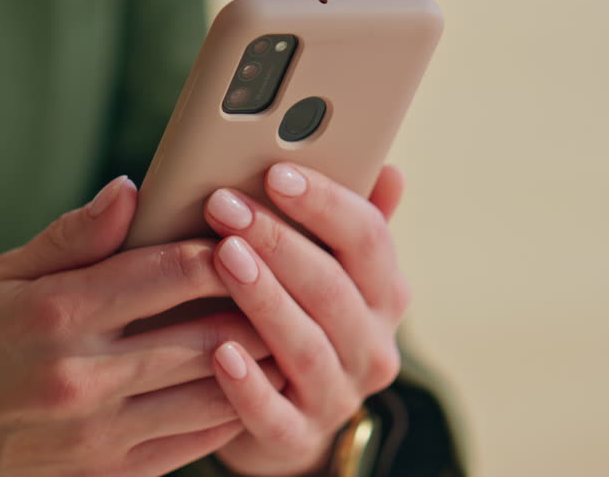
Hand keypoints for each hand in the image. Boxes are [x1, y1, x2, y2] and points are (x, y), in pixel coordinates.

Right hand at [0, 176, 273, 476]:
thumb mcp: (1, 279)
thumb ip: (72, 238)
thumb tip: (130, 192)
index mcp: (57, 315)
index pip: (165, 274)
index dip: (219, 250)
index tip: (249, 230)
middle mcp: (84, 376)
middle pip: (204, 336)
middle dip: (256, 305)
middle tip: (289, 278)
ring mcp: (102, 433)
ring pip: (213, 394)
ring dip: (256, 361)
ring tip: (283, 328)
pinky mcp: (112, 473)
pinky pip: (195, 443)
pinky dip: (231, 410)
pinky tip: (246, 383)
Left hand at [202, 164, 408, 475]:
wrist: (278, 419)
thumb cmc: (293, 318)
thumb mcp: (323, 270)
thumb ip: (345, 224)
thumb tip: (390, 170)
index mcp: (382, 294)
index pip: (368, 239)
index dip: (324, 203)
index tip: (276, 172)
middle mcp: (371, 346)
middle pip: (332, 287)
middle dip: (278, 241)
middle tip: (225, 205)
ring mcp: (336, 396)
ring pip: (306, 345)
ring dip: (264, 298)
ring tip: (222, 258)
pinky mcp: (296, 438)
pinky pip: (274, 413)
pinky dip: (247, 384)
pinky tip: (218, 352)